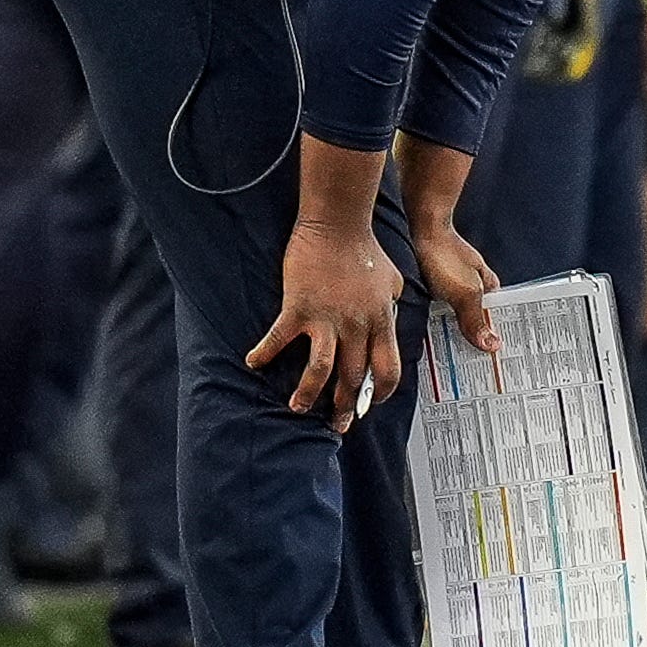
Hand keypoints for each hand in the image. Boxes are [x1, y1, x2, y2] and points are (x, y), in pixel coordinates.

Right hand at [248, 218, 403, 432]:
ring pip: (320, 370)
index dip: (379, 393)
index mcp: (380, 321)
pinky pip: (280, 339)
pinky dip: (265, 353)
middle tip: (335, 423)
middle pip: (353, 377)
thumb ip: (391, 306)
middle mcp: (356, 326)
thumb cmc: (364, 249)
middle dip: (343, 406)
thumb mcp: (392, 281)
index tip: (368, 404)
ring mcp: (327, 319)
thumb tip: (391, 319)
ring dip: (308, 394)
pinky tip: (253, 363)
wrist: (338, 224)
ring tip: (297, 407)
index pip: (387, 369)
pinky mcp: (299, 308)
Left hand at [411, 215, 499, 356]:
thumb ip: (476, 319)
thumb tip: (493, 345)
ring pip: (455, 316)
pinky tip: (428, 330)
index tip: (490, 361)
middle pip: (476, 320)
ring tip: (446, 355)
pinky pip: (438, 309)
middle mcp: (475, 286)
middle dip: (471, 339)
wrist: (421, 226)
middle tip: (466, 365)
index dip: (493, 339)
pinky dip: (435, 320)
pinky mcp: (435, 283)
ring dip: (450, 330)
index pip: (497, 320)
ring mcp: (454, 284)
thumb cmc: (445, 253)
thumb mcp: (465, 292)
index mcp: (490, 288)